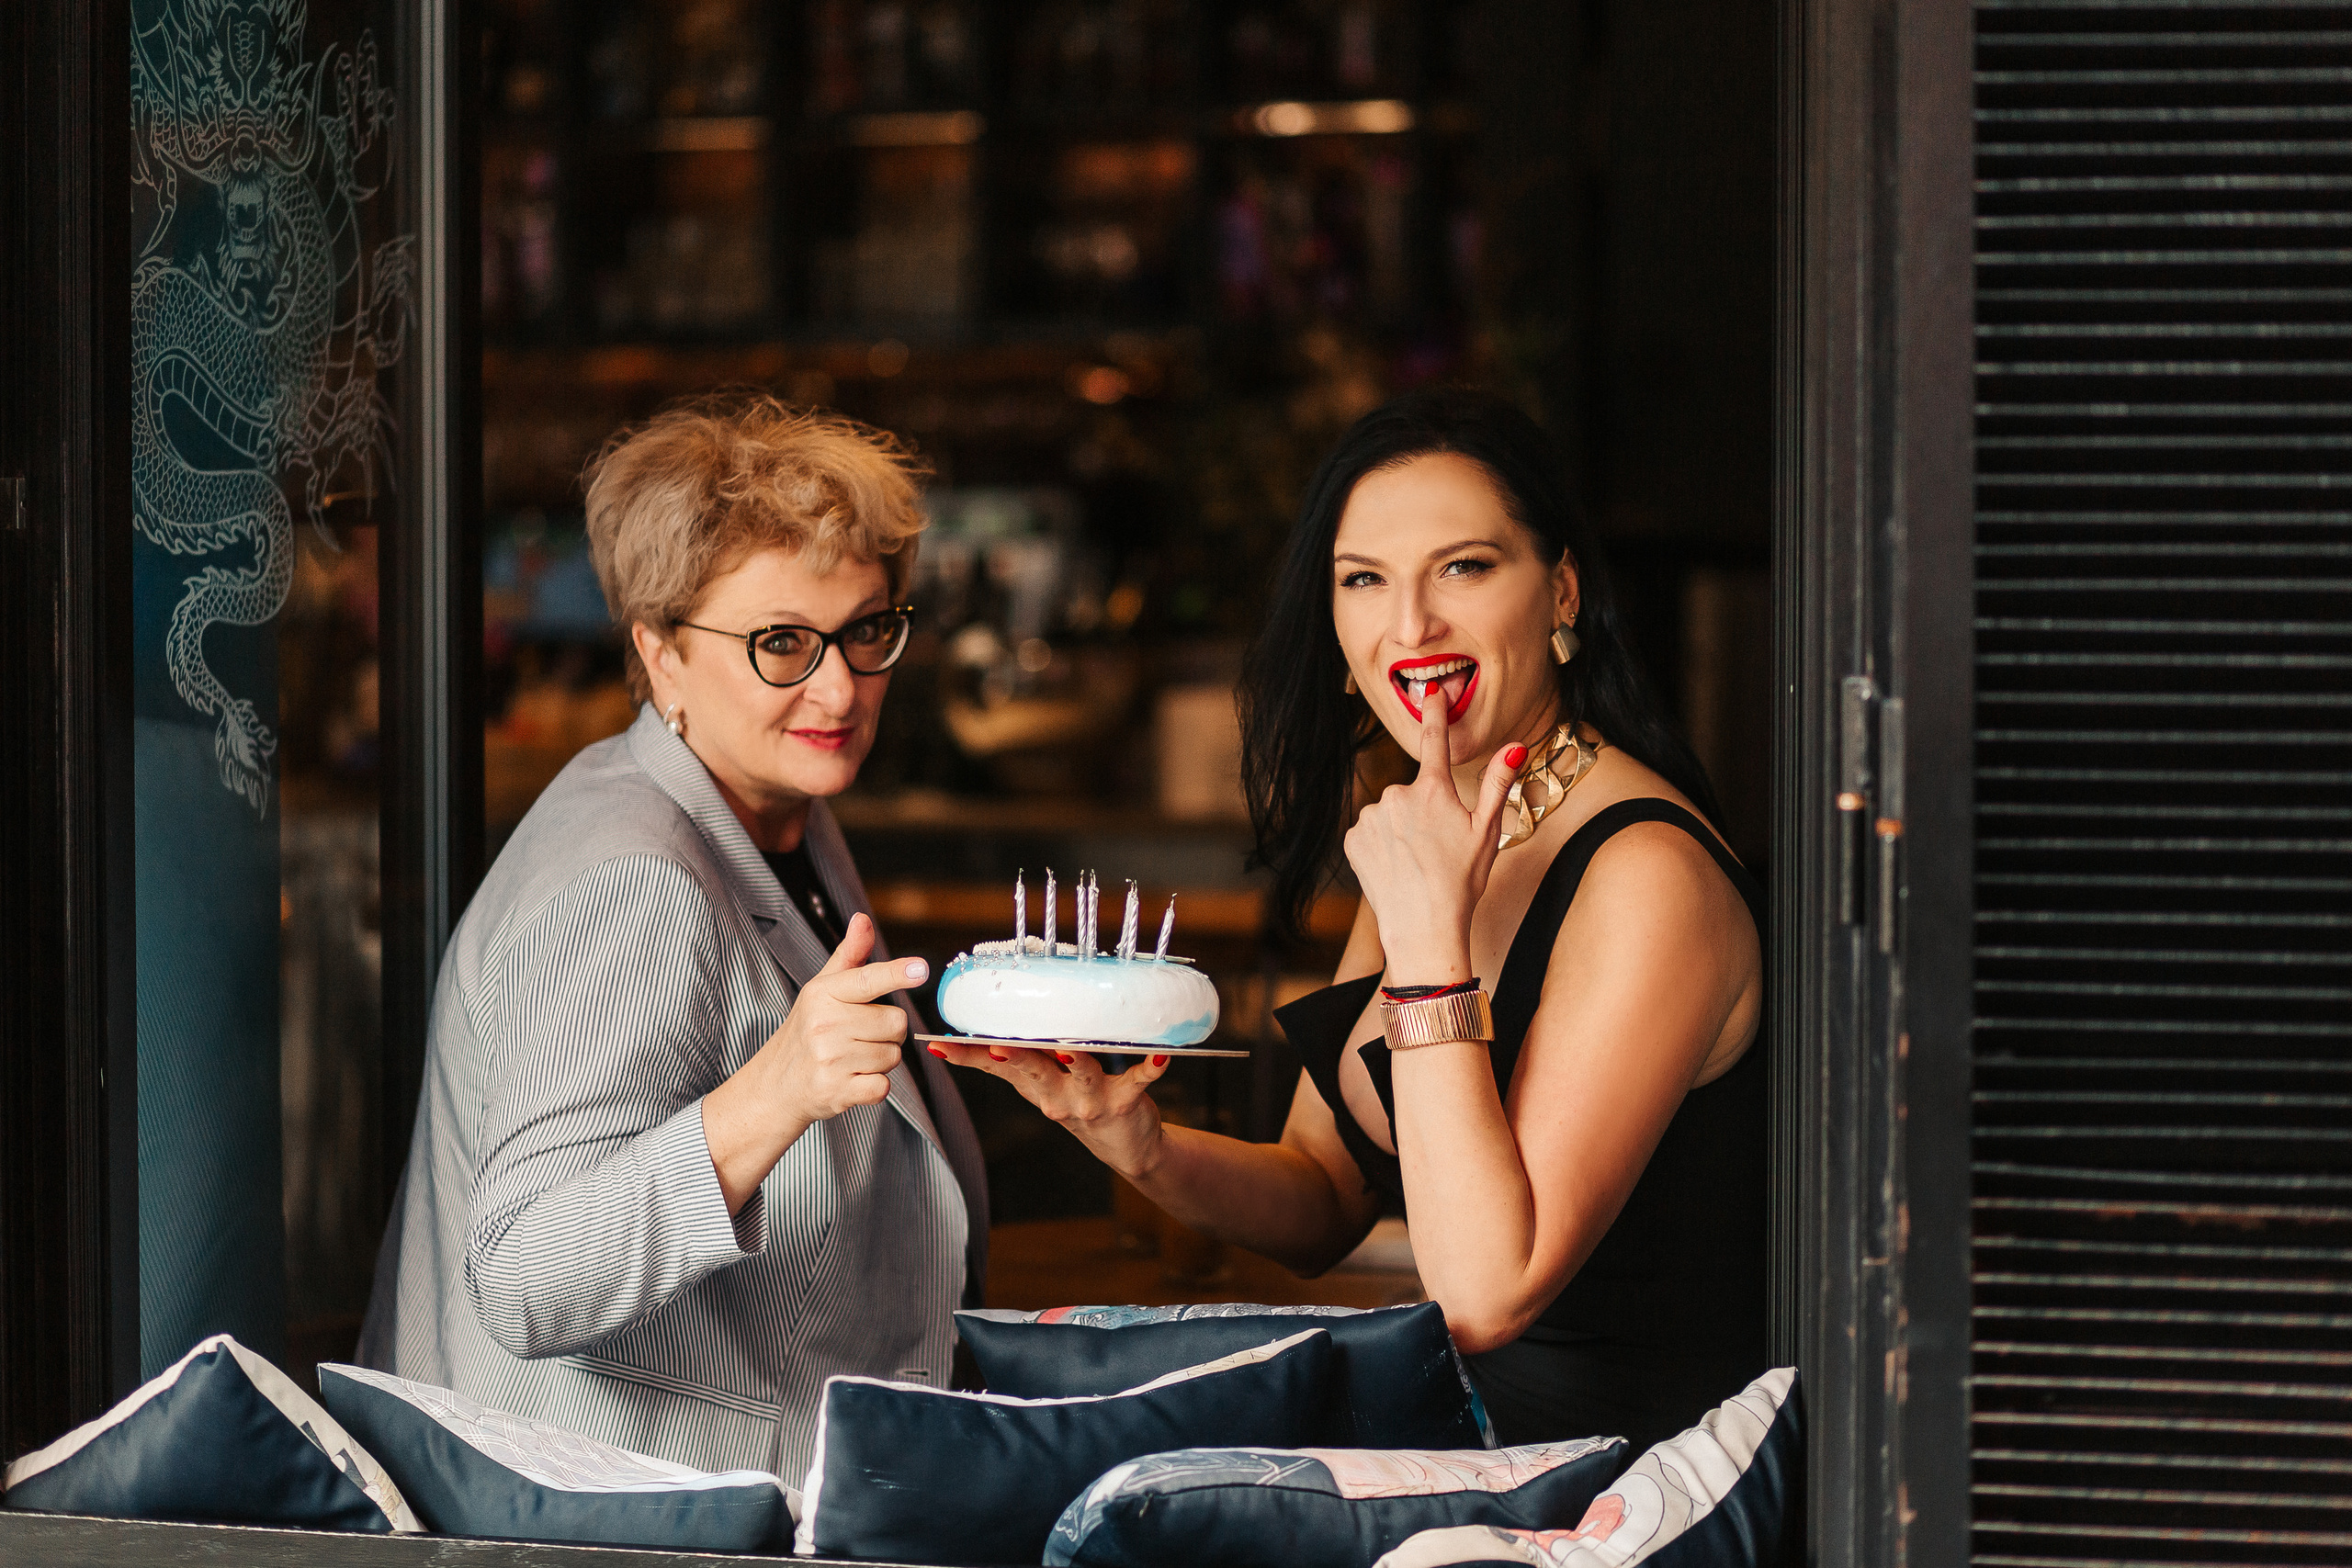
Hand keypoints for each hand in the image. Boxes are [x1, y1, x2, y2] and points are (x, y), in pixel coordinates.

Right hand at [759, 912, 920, 1123]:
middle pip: (896, 1022)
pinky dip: (874, 1086)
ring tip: (852, 1059)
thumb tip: (863, 919)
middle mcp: (825, 1025)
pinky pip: (884, 1086)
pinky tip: (852, 1080)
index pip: (867, 979)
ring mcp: (830, 1059)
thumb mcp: (822, 989)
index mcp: (823, 994)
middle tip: (859, 1037)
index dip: (897, 973)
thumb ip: (849, 956)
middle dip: (887, 1032)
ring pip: (893, 1055)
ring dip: (880, 1060)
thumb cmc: (806, 1031)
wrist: (775, 1086)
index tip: (921, 968)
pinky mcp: (837, 1091)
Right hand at [928, 1040, 1174, 1179]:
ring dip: (1073, 1059)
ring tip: (1064, 1044)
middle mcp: (1056, 1095)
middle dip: (1014, 1057)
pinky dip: (1150, 1068)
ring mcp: (1091, 1098)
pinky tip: (1162, 1057)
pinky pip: (1139, 1080)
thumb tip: (974, 1030)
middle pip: (1031, 1071)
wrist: (1128, 1146)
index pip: (994, 1068)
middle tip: (995, 1045)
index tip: (938, 1044)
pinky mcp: (1125, 1099)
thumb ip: (1013, 1059)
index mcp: (1034, 1086)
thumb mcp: (1040, 1084)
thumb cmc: (1079, 1101)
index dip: (966, 1058)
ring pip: (1080, 1072)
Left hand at [1341, 695, 1522, 975]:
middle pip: (1412, 792)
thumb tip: (1515, 745)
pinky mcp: (1352, 839)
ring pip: (1389, 812)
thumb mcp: (1487, 832)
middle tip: (1438, 847)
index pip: (1435, 740)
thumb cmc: (1461, 882)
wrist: (1423, 928)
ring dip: (1401, 829)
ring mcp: (1371, 817)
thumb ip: (1499, 784)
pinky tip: (1395, 867)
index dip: (1435, 713)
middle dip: (1424, 811)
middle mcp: (1396, 795)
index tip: (1431, 690)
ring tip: (1416, 861)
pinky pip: (1370, 831)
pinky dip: (1381, 845)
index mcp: (1433, 790)